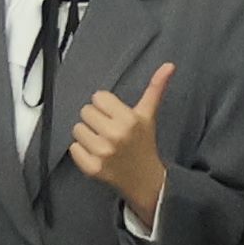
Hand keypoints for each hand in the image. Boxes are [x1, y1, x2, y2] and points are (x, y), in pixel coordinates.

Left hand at [72, 62, 178, 219]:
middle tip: (107, 129)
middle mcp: (115, 135)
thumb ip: (156, 88)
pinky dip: (82, 151)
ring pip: (77, 129)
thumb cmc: (144, 143)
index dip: (105, 105)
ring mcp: (102, 153)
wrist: (144, 179)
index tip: (114, 115)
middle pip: (85, 111)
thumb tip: (169, 65)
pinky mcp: (92, 168)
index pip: (99, 97)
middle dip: (95, 119)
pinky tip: (96, 154)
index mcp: (129, 119)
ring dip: (87, 135)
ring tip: (102, 142)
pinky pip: (74, 148)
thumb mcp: (149, 115)